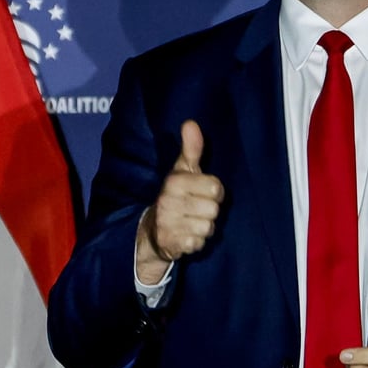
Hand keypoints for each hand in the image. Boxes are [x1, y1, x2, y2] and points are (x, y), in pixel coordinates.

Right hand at [136, 120, 223, 281]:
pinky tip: (187, 235)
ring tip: (191, 222)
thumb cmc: (175, 195)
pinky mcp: (171, 244)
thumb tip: (190, 123)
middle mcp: (169, 202)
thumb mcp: (182, 171)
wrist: (151, 230)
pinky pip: (199, 244)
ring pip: (208, 227)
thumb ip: (191, 149)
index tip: (204, 192)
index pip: (216, 188)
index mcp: (175, 182)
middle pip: (214, 209)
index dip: (214, 192)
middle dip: (209, 211)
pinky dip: (196, 242)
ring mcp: (169, 224)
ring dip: (204, 227)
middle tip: (196, 209)